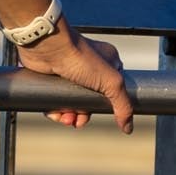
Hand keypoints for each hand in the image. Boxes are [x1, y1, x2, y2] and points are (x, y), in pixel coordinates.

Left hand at [10, 19, 135, 132]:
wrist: (48, 47)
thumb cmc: (80, 57)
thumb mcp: (111, 83)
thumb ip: (123, 105)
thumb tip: (128, 127)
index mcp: (106, 62)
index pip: (110, 90)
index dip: (103, 105)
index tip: (97, 112)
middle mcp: (88, 66)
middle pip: (88, 99)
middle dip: (83, 114)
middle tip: (77, 121)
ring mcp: (68, 72)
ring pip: (71, 101)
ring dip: (68, 115)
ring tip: (65, 119)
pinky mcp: (51, 78)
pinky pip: (55, 99)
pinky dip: (55, 109)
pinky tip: (55, 114)